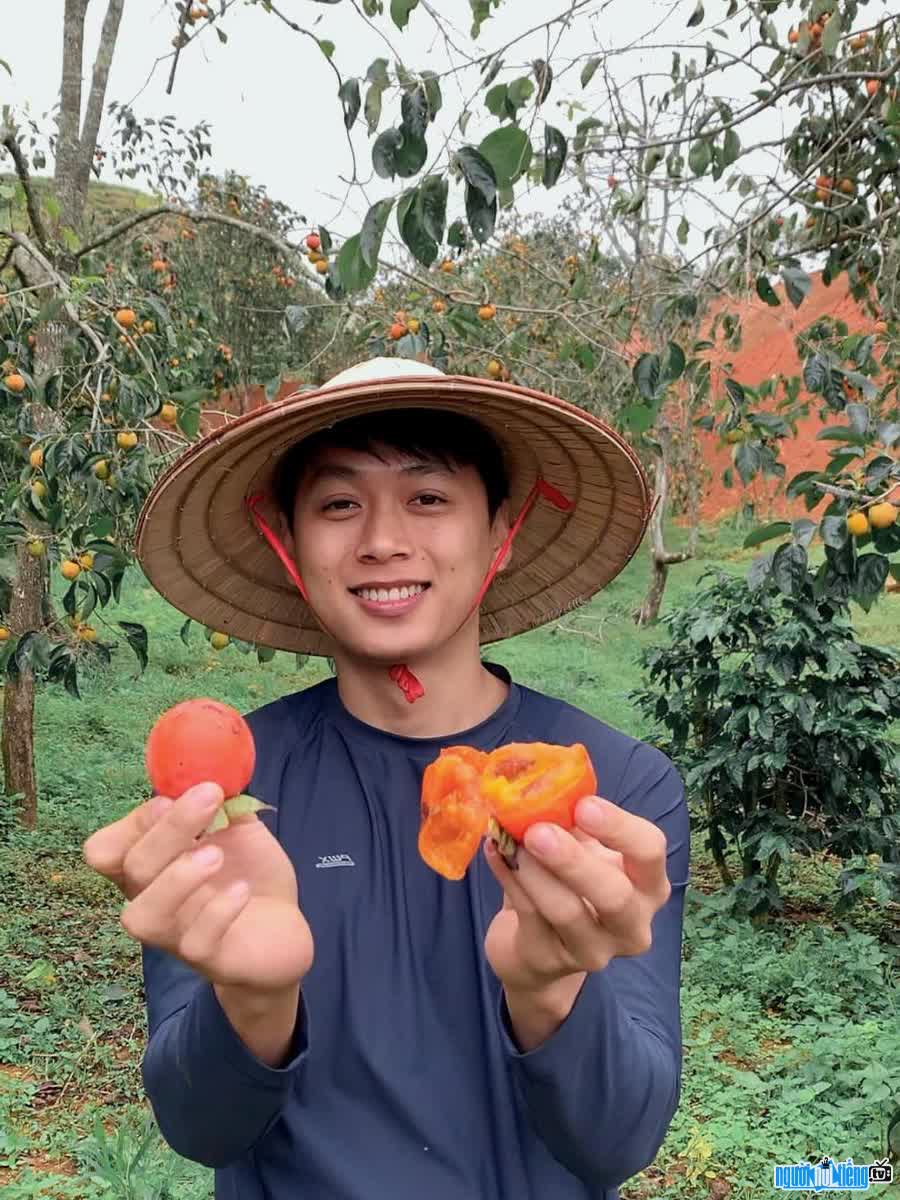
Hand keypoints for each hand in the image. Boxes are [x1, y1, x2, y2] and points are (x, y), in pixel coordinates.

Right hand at [82, 782, 313, 993]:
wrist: (283, 930)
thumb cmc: (249, 875)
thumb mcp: (237, 830)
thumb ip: (221, 804)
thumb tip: (210, 768)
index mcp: (151, 867)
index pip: (106, 849)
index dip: (132, 822)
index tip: (170, 796)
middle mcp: (154, 901)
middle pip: (132, 869)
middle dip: (169, 829)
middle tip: (209, 797)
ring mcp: (177, 935)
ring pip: (143, 917)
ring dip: (176, 879)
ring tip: (215, 856)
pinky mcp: (210, 959)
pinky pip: (195, 942)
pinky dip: (218, 911)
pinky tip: (243, 890)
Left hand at [483, 795, 670, 997]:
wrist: (537, 945)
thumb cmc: (570, 883)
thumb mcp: (584, 849)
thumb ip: (574, 821)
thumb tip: (545, 780)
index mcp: (649, 885)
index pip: (650, 852)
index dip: (620, 828)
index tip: (584, 805)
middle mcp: (632, 925)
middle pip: (615, 896)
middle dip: (574, 861)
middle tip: (539, 831)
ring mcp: (593, 951)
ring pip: (565, 912)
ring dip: (532, 870)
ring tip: (508, 839)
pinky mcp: (549, 961)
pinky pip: (527, 915)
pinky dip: (507, 877)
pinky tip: (493, 851)